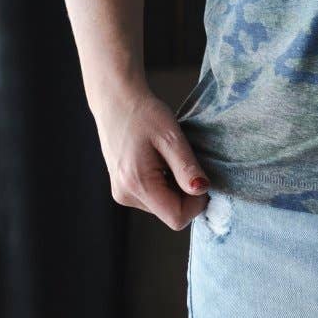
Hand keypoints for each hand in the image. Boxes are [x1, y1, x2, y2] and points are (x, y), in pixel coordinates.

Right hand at [92, 81, 210, 230]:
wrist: (116, 101)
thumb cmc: (144, 113)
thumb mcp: (171, 137)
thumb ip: (186, 167)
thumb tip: (202, 190)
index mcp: (137, 184)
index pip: (177, 217)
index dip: (196, 203)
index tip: (201, 177)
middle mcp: (126, 195)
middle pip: (171, 212)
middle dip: (186, 193)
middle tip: (184, 161)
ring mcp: (122, 194)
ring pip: (164, 206)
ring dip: (175, 187)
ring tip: (168, 158)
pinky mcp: (122, 188)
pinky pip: (154, 197)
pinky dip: (164, 184)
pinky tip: (160, 161)